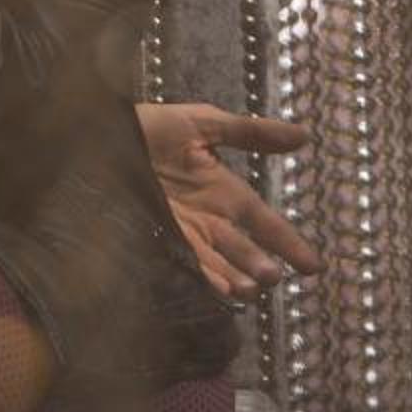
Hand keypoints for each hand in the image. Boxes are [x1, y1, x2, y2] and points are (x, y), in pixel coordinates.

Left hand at [136, 102, 326, 298]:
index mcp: (223, 191)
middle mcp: (206, 218)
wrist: (96, 132)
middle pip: (240, 247)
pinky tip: (211, 284)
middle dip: (256, 263)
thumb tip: (304, 135)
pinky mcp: (153, 236)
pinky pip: (180, 260)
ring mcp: (180, 231)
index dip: (288, 243)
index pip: (263, 222)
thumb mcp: (203, 122)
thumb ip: (249, 132)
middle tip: (272, 276)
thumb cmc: (150, 126)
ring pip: (214, 261)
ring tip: (246, 288)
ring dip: (232, 276)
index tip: (315, 267)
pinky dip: (197, 274)